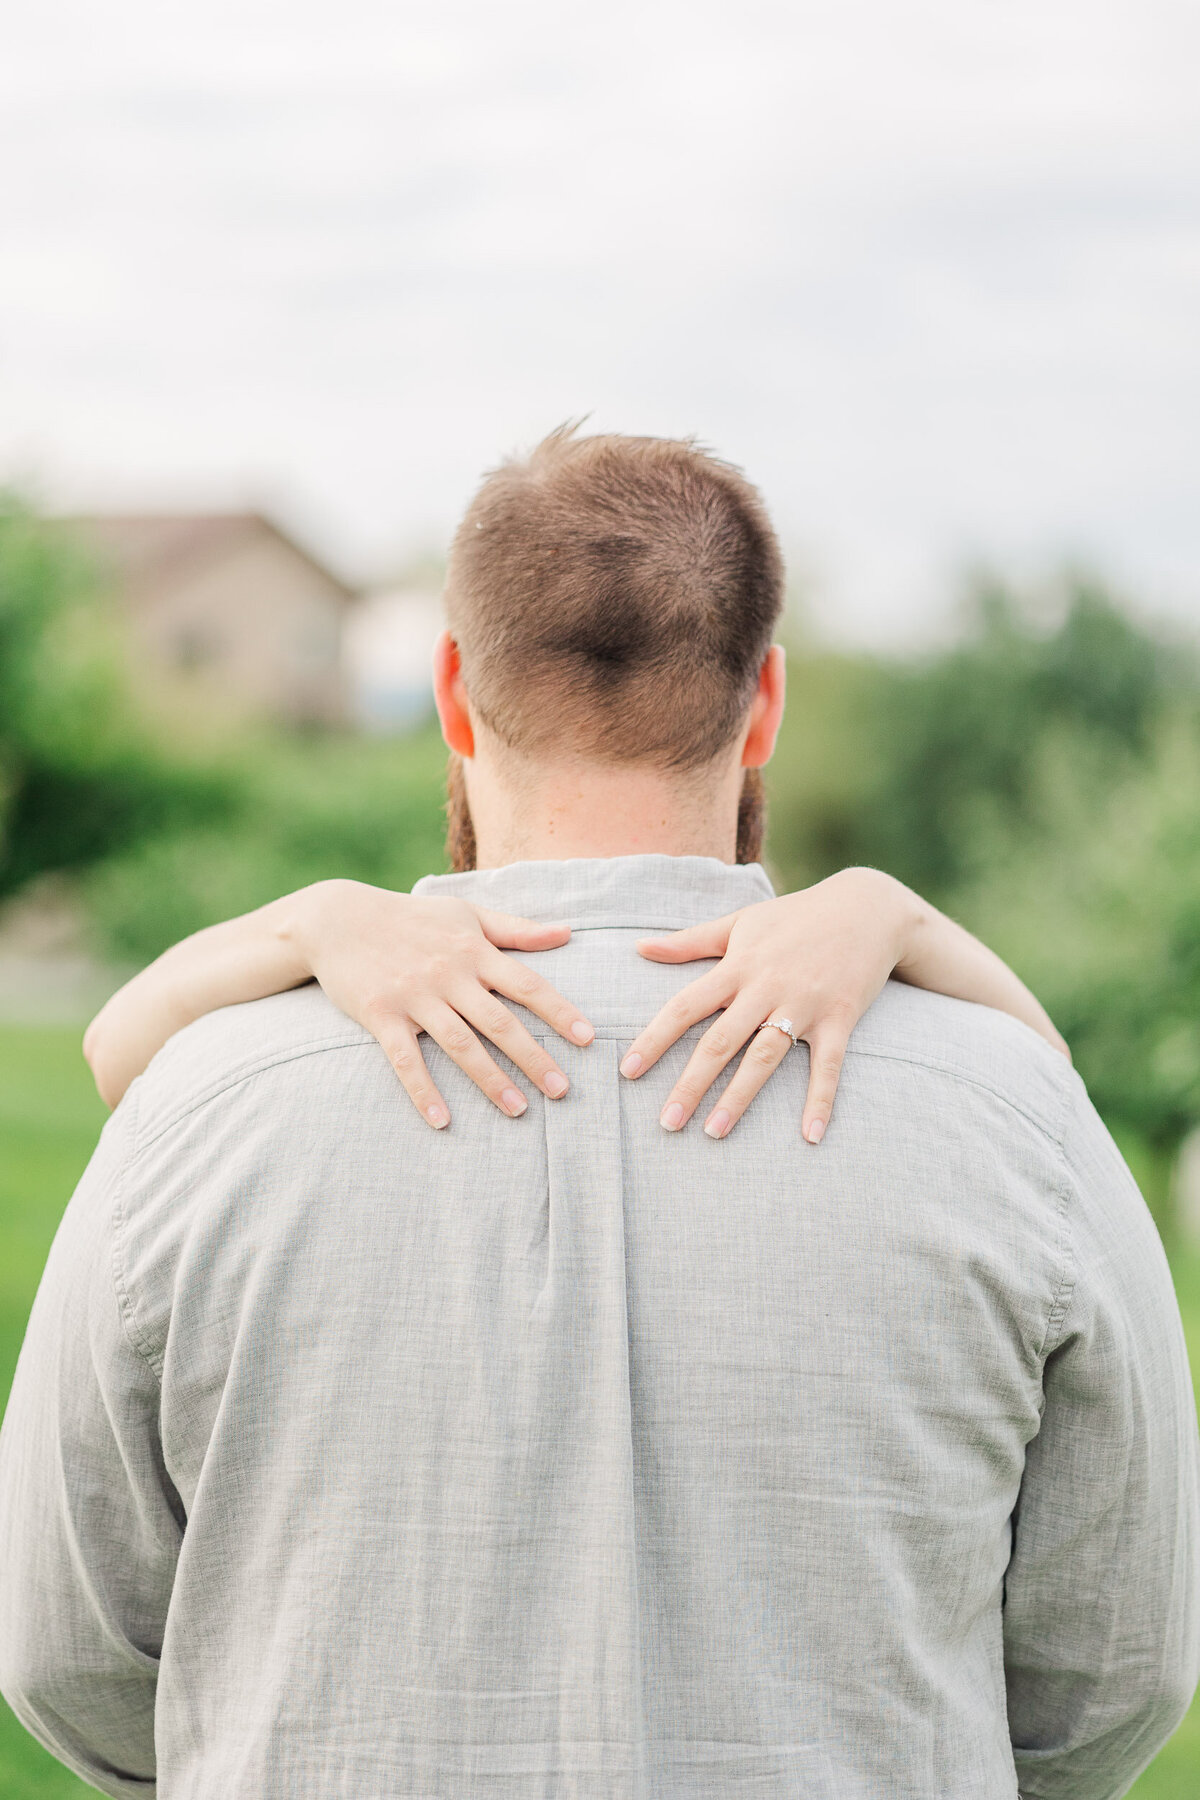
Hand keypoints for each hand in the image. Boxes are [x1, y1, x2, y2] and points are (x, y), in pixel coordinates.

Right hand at [291, 881, 593, 1128]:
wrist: (338, 919)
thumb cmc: (412, 918)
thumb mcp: (466, 913)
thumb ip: (517, 929)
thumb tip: (568, 933)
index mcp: (474, 951)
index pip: (526, 984)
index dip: (559, 1011)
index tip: (588, 1038)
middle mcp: (448, 974)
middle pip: (499, 1021)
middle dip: (534, 1056)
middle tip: (562, 1090)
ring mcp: (414, 996)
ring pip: (459, 1044)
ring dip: (490, 1080)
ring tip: (518, 1110)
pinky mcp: (380, 1015)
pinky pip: (405, 1059)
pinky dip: (422, 1091)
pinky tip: (441, 1121)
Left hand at [618, 868, 917, 1143]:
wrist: (867, 908)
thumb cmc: (795, 916)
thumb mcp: (740, 922)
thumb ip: (690, 941)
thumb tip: (640, 948)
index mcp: (737, 966)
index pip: (685, 1006)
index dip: (655, 1039)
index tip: (628, 1071)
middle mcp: (766, 988)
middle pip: (720, 1042)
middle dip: (691, 1083)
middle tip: (666, 1123)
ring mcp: (803, 1005)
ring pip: (764, 1058)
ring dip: (739, 1098)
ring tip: (714, 1133)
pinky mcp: (839, 1018)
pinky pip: (828, 1066)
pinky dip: (820, 1100)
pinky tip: (810, 1136)